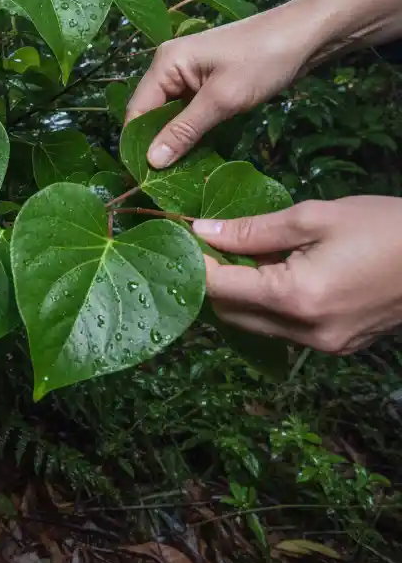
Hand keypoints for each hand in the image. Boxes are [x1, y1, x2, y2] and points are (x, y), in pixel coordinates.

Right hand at [124, 8, 318, 167]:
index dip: (138, 143)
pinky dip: (192, 129)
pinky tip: (197, 151)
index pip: (137, 110)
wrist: (307, 34)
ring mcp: (189, 72)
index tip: (145, 178)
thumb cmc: (263, 61)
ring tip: (180, 172)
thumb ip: (184, 130)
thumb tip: (151, 161)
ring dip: (176, 139)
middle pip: (151, 112)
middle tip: (165, 180)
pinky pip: (189, 109)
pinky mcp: (207, 80)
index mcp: (165, 63)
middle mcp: (170, 66)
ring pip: (171, 113)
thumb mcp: (223, 100)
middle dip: (157, 143)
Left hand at [194, 196, 401, 352]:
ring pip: (255, 324)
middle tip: (208, 243)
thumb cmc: (386, 228)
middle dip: (211, 280)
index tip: (180, 237)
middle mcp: (306, 332)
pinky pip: (283, 329)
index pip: (219, 289)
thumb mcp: (315, 217)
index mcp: (296, 299)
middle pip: (231, 313)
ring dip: (239, 294)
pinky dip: (267, 304)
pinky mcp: (338, 345)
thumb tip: (202, 231)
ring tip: (242, 254)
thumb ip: (253, 230)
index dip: (193, 263)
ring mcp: (324, 345)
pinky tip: (273, 273)